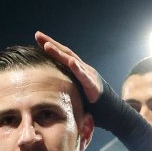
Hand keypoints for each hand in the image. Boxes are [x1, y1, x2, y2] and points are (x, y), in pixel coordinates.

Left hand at [36, 31, 151, 150]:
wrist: (114, 115)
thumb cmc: (94, 108)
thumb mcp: (75, 97)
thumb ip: (64, 92)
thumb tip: (46, 98)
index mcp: (78, 72)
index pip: (63, 56)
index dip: (51, 47)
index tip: (38, 39)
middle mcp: (84, 70)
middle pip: (65, 53)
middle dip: (51, 44)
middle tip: (38, 35)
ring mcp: (89, 76)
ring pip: (73, 61)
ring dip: (60, 53)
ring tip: (47, 46)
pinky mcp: (95, 86)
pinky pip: (85, 77)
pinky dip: (78, 69)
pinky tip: (71, 62)